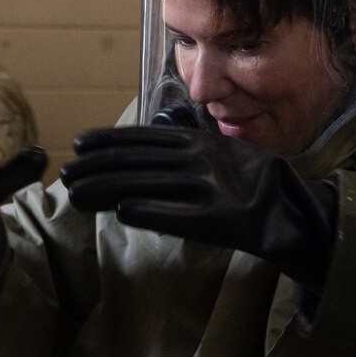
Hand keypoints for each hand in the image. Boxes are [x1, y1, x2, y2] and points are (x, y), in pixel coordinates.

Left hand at [59, 125, 338, 281]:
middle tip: (65, 176)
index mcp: (196, 141)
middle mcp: (199, 159)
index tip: (78, 146)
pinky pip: (175, 214)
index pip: (141, 138)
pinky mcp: (217, 218)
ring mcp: (208, 187)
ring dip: (106, 189)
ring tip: (77, 196)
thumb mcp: (214, 154)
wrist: (290, 207)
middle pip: (135, 161)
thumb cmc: (246, 181)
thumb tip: (136, 156)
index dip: (107, 141)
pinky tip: (121, 212)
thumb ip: (180, 150)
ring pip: (146, 184)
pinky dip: (147, 211)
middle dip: (95, 168)